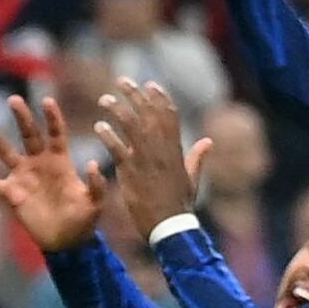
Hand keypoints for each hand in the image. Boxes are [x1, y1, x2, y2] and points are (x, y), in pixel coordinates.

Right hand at [0, 94, 103, 252]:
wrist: (66, 241)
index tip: (47, 100)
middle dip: (22, 118)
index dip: (52, 118)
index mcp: (60, 162)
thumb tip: (93, 164)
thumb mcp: (95, 203)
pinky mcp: (11, 193)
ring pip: (5, 151)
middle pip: (29, 135)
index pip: (56, 135)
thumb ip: (96, 185)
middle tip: (14, 99)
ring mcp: (22, 177)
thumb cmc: (84, 219)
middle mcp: (39, 164)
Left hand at [92, 78, 206, 236]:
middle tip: (122, 81)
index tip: (149, 84)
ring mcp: (145, 159)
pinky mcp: (130, 171)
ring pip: (131, 125)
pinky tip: (99, 126)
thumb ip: (197, 157)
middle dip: (135, 94)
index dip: (159, 97)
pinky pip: (116, 148)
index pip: (169, 115)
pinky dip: (108, 135)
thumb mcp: (192, 178)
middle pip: (148, 113)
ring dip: (118, 109)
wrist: (170, 226)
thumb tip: (209, 141)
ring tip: (105, 99)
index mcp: (176, 150)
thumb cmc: (180, 204)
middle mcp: (161, 150)